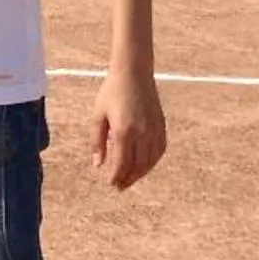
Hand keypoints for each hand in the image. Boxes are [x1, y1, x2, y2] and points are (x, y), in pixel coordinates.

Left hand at [91, 67, 166, 190]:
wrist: (133, 72)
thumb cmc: (112, 91)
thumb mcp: (98, 116)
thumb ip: (97, 142)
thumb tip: (98, 164)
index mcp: (124, 131)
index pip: (122, 163)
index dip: (116, 176)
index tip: (111, 183)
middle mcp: (141, 133)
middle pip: (137, 166)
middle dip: (127, 179)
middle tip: (119, 186)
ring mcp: (154, 129)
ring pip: (150, 160)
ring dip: (140, 173)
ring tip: (130, 179)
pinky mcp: (161, 125)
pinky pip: (159, 150)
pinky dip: (152, 161)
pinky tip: (145, 165)